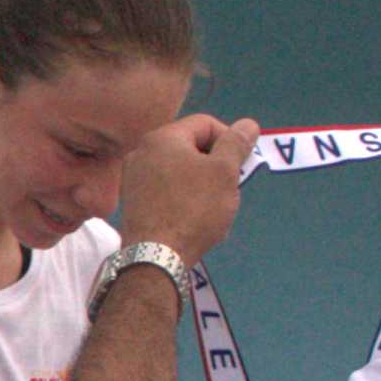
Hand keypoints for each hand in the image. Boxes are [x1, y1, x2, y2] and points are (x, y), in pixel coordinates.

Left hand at [115, 115, 260, 266]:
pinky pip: (167, 190)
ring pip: (181, 171)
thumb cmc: (194, 209)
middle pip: (191, 148)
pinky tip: (196, 221)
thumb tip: (248, 124)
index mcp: (162, 138)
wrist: (156, 256)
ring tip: (215, 209)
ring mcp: (133, 178)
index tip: (243, 164)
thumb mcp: (224, 172)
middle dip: (217, 166)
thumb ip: (236, 144)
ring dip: (204, 185)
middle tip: (230, 188)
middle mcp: (141, 152)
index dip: (231, 139)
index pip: (206, 124)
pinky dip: (185, 199)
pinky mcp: (132, 202)